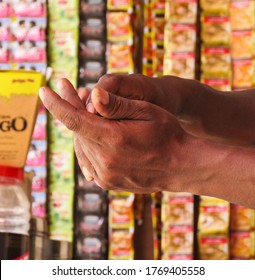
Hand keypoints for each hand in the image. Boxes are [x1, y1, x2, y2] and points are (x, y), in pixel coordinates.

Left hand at [39, 80, 187, 193]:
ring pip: (82, 145)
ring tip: (87, 112)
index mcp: (113, 139)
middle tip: (69, 91)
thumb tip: (93, 94)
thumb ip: (118, 104)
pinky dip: (89, 145)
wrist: (180, 165)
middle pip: (77, 131)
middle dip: (71, 110)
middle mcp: (105, 160)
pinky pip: (89, 160)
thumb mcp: (147, 111)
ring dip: (81, 128)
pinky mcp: (107, 182)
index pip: (73, 119)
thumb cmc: (168, 134)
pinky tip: (96, 134)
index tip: (44, 90)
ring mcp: (105, 175)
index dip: (56, 104)